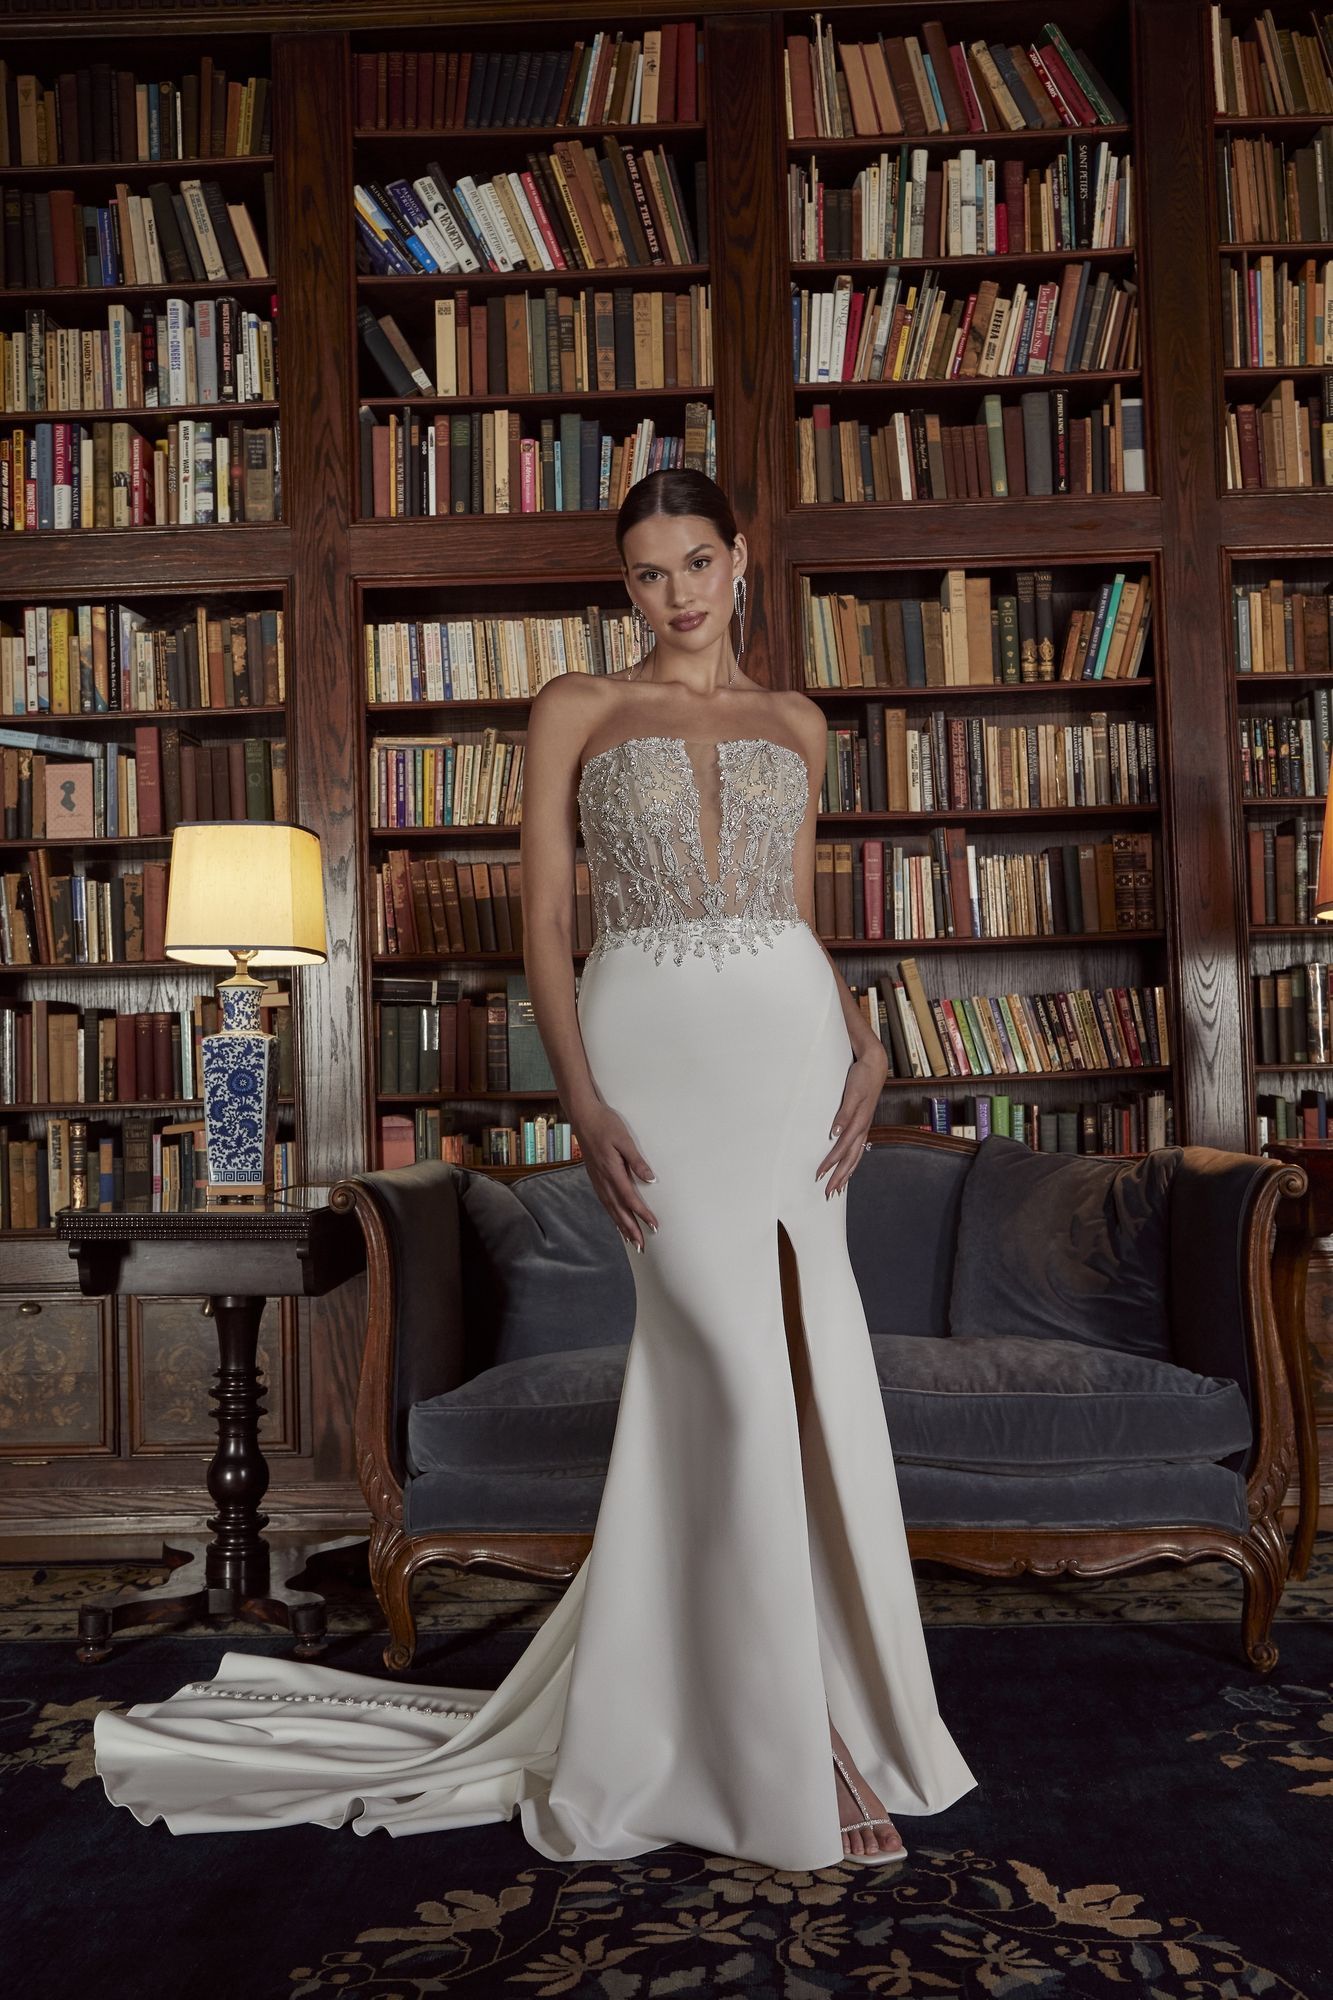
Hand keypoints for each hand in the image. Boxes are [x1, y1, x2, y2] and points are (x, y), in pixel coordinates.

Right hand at [574, 1101, 659, 1251]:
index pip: (630, 1199)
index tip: (654, 1226)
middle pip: (619, 1210)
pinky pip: (604, 1201)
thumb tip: (650, 1179)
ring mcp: (597, 1179)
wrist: (583, 1116)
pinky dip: (612, 1214)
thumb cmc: (605, 1124)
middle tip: (641, 1246)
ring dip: (621, 1225)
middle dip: (631, 1229)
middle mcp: (603, 1179)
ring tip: (630, 1240)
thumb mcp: (624, 1139)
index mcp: (612, 1171)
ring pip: (610, 1208)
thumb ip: (637, 1160)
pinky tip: (616, 1220)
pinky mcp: (595, 1176)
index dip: (643, 1214)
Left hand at [816, 1044, 888, 1197]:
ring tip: (838, 1188)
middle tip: (828, 1193)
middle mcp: (863, 1128)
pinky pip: (857, 1149)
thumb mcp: (851, 1093)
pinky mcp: (863, 1124)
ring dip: (846, 1173)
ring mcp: (864, 1127)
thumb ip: (843, 1113)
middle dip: (840, 1177)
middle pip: (850, 1159)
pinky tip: (847, 1168)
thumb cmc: (861, 1078)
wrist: (874, 1065)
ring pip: (855, 1157)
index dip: (831, 1163)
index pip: (842, 1149)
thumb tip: (834, 1133)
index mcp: (859, 1123)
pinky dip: (852, 1162)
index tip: (819, 1175)